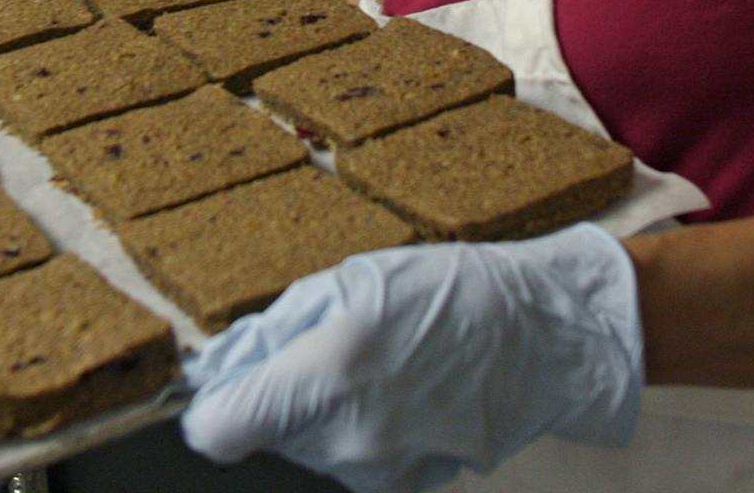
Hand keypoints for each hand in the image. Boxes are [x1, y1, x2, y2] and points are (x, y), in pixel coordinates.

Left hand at [179, 226, 642, 492]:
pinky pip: (357, 464)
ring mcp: (381, 469)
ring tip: (374, 367)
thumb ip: (272, 329)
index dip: (213, 407)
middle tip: (327, 350)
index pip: (219, 429)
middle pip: (269, 436)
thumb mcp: (348, 282)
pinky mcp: (409, 485)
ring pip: (312, 450)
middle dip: (281, 398)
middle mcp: (347, 436)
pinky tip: (400, 394)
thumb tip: (217, 365)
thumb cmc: (447, 292)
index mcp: (325, 374)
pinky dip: (364, 434)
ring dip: (324, 416)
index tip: (226, 387)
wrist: (540, 333)